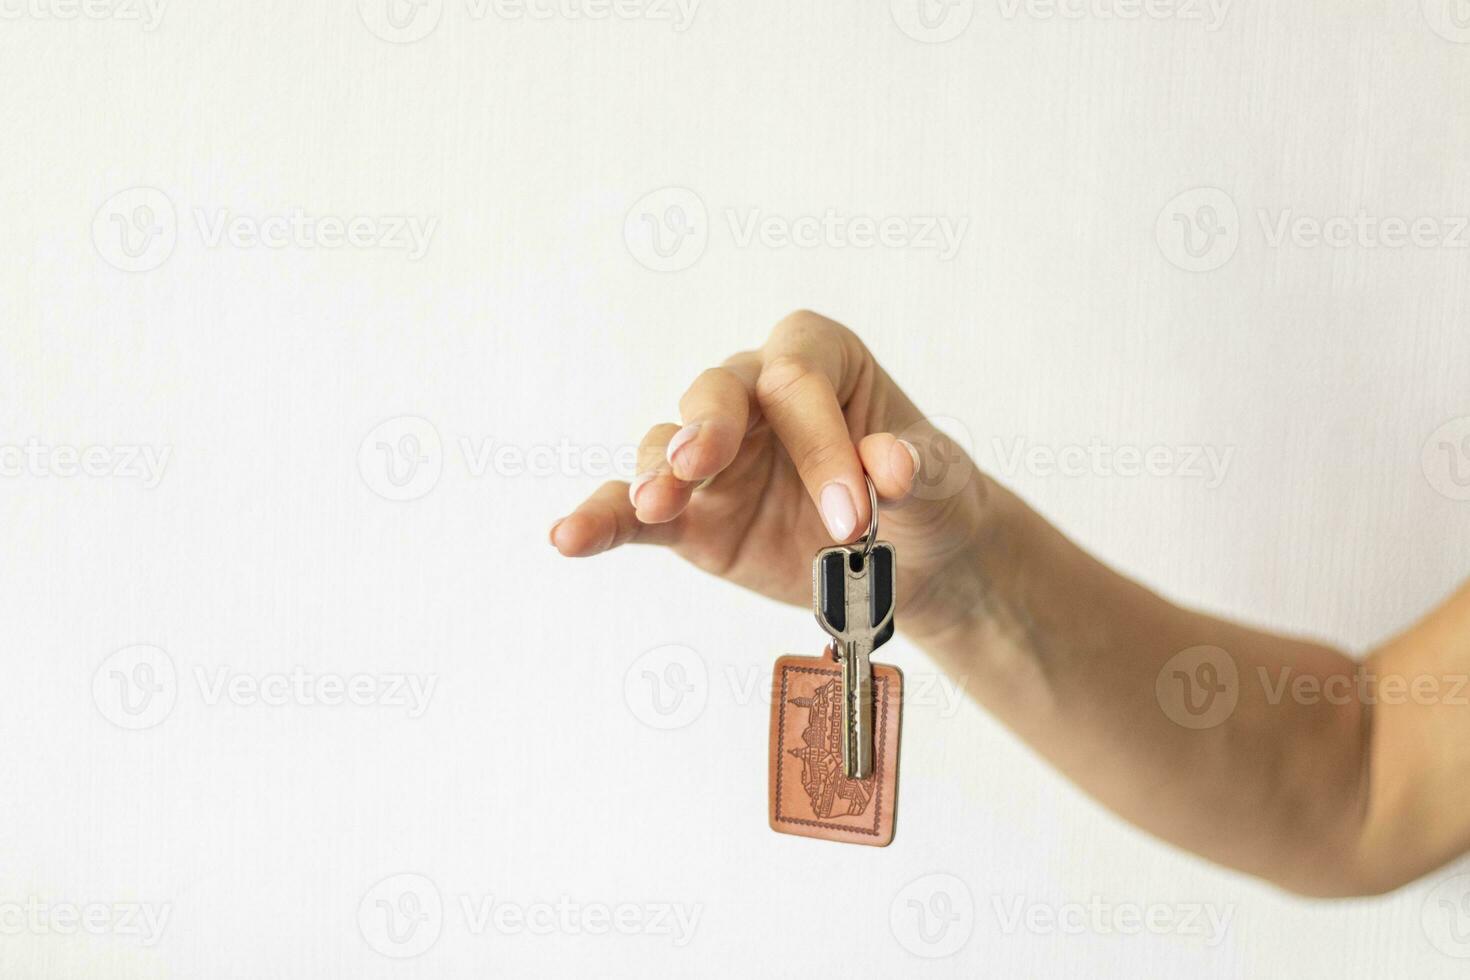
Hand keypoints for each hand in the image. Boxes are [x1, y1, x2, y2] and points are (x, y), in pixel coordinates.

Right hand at [548, 310, 991, 644]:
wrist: (913, 561)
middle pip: (716, 393)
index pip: (797, 379)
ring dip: (655, 473)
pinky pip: (636, 513)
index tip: (854, 513)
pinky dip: (602, 522)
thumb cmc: (926, 497)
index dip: (819, 441)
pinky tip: (570, 535)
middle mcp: (754, 395)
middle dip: (710, 427)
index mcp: (817, 358)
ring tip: (654, 502)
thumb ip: (918, 468)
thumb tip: (891, 464)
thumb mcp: (940, 480)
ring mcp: (716, 458)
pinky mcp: (691, 517)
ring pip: (666, 446)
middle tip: (704, 463)